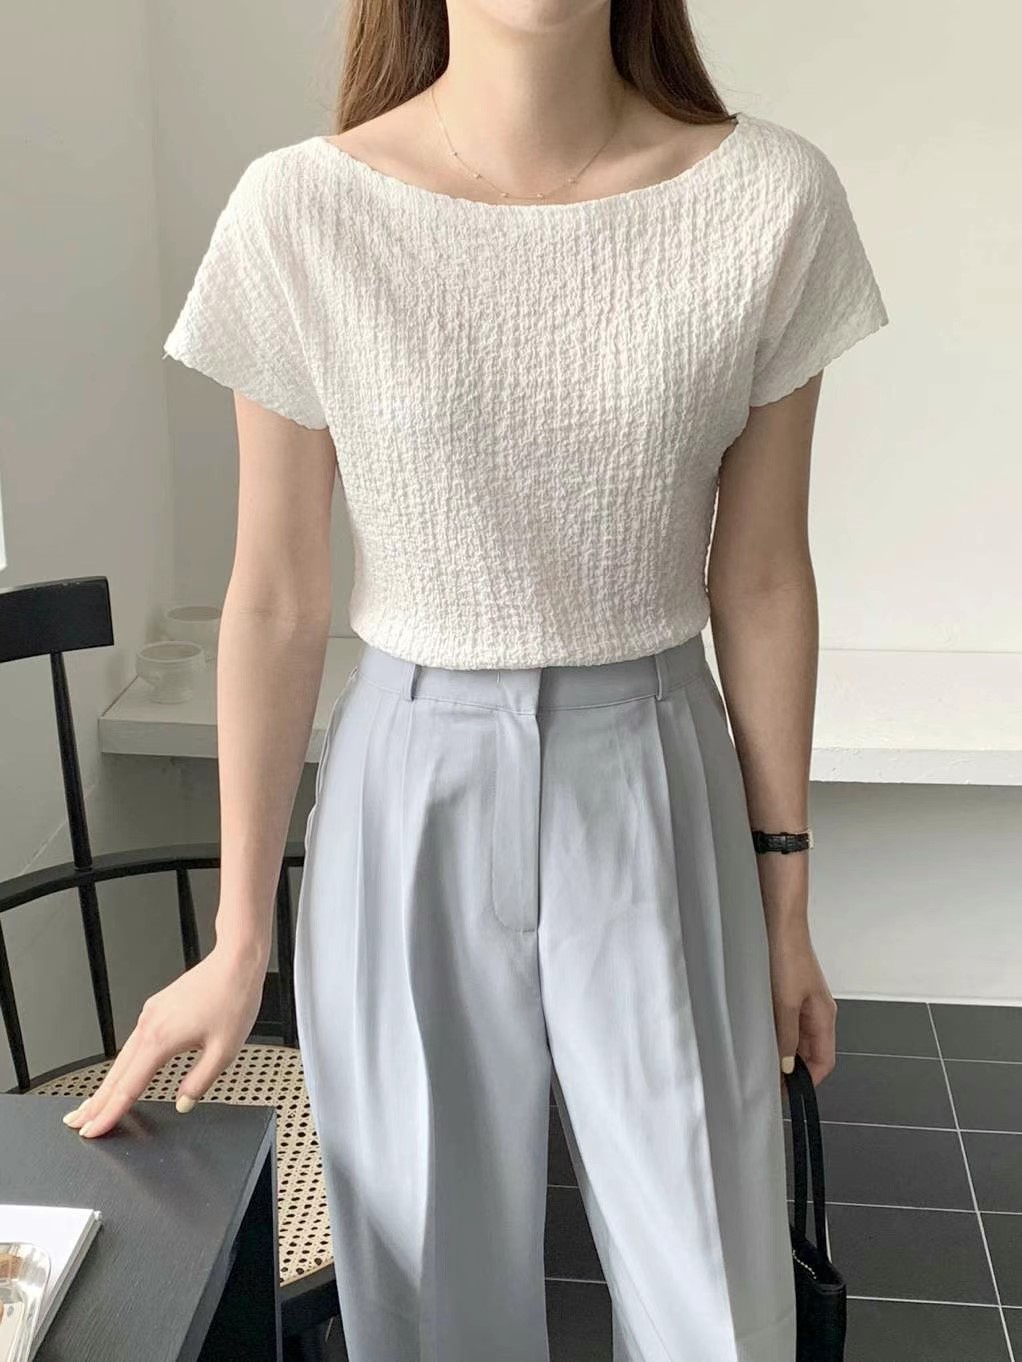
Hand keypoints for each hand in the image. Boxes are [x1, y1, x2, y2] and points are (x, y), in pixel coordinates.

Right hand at [61, 941, 266, 1137]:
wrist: (236, 961)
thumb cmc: (233, 999)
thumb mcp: (225, 1051)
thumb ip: (200, 1081)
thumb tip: (183, 1103)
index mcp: (161, 1040)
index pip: (128, 1087)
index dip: (109, 1113)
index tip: (93, 1131)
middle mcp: (149, 1025)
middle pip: (116, 1073)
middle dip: (95, 1101)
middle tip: (76, 1123)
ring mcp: (150, 1014)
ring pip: (122, 1057)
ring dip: (106, 1082)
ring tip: (93, 1104)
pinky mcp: (156, 1007)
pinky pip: (133, 1042)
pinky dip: (122, 1062)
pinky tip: (123, 1071)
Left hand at [766, 917, 836, 1093]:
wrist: (779, 921)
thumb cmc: (787, 956)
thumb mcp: (785, 1003)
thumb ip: (786, 1037)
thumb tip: (788, 1067)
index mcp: (824, 1017)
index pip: (824, 1062)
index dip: (808, 1081)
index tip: (788, 1094)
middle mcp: (817, 1011)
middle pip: (809, 1051)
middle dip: (792, 1068)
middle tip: (767, 1080)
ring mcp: (802, 1000)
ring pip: (795, 1036)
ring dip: (781, 1049)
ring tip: (760, 1059)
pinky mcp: (788, 989)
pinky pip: (785, 1020)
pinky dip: (774, 1031)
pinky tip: (757, 1032)